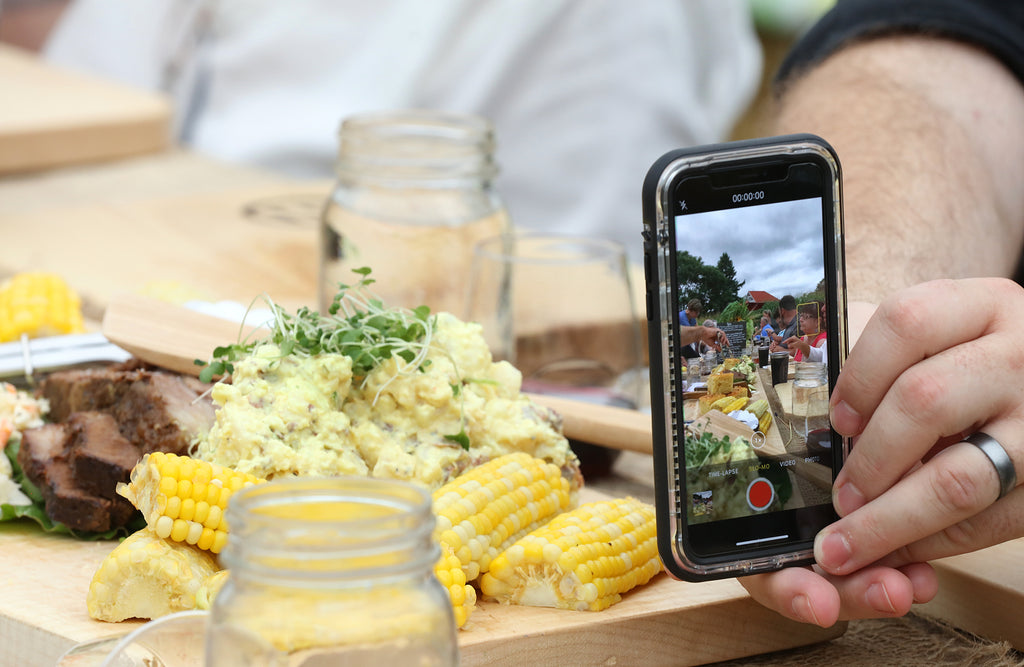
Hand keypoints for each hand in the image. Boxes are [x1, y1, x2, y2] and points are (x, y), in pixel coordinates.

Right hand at [701, 326, 726, 350]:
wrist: (702, 334)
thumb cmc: (706, 338)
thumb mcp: (712, 344)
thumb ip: (716, 347)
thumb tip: (720, 350)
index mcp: (716, 337)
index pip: (722, 340)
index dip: (725, 342)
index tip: (727, 345)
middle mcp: (718, 335)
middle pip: (724, 337)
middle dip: (726, 341)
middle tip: (727, 345)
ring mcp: (718, 332)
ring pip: (724, 335)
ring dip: (724, 340)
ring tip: (723, 343)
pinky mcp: (718, 331)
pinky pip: (722, 333)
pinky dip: (723, 337)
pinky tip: (721, 340)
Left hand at [743, 278, 1023, 625]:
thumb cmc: (979, 369)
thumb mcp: (947, 341)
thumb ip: (887, 361)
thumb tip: (809, 407)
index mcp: (983, 306)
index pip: (907, 322)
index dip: (859, 375)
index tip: (837, 421)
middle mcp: (1023, 355)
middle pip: (924, 401)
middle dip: (868, 461)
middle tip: (839, 498)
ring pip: (958, 479)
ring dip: (890, 520)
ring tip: (849, 542)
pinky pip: (987, 524)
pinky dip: (932, 544)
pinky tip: (897, 551)